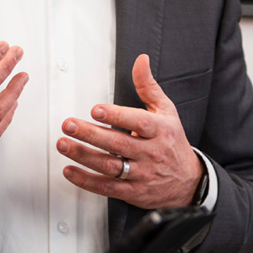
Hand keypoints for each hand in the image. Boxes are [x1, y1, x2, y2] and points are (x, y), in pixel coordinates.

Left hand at [56, 54, 203, 208]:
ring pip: (110, 165)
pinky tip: (70, 171)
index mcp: (159, 130)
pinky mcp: (133, 192)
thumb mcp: (166, 111)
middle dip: (90, 134)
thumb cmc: (172, 141)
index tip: (96, 110)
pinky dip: (87, 181)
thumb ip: (148, 86)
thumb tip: (140, 60)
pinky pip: (107, 187)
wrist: (189, 183)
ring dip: (83, 156)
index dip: (116, 116)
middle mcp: (151, 152)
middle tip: (68, 124)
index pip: (138, 121)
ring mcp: (142, 174)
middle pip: (118, 143)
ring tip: (63, 144)